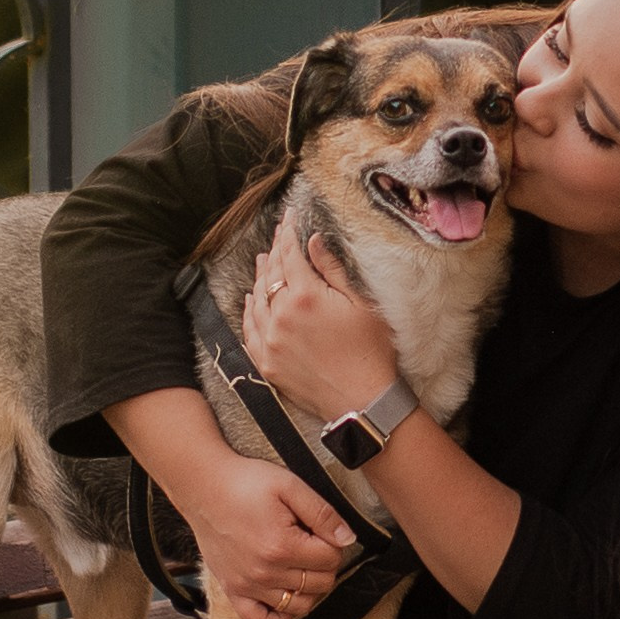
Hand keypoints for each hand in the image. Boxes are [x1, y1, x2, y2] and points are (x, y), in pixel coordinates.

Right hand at [179, 446, 355, 618]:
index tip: (320, 530)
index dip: (334, 543)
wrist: (203, 486)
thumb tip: (348, 539)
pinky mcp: (233, 590)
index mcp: (282, 545)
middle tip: (312, 544)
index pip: (331, 560)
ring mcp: (248, 585)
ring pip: (298, 606)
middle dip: (324, 565)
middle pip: (320, 585)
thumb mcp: (289, 486)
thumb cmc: (244, 482)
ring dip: (309, 590)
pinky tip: (284, 597)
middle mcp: (266, 572)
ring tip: (300, 566)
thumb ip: (322, 513)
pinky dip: (279, 618)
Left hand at [244, 214, 396, 420]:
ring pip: (257, 300)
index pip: (290, 255)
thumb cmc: (370, 350)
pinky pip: (249, 330)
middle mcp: (280, 317)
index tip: (288, 218)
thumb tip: (312, 241)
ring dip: (259, 277)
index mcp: (305, 297)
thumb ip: (331, 269)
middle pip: (271, 275)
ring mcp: (270, 342)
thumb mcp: (360, 303)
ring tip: (263, 260)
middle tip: (278, 234)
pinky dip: (249, 311)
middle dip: (275, 251)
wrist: (363, 401)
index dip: (288, 233)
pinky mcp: (267, 363)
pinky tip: (251, 300)